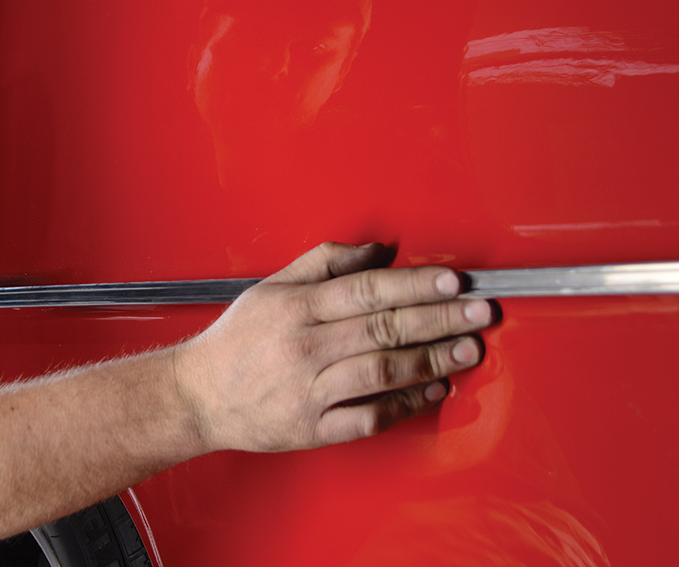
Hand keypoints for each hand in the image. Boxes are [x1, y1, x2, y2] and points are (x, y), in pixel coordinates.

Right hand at [173, 242, 492, 452]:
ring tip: (467, 350)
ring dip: (431, 360)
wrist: (197, 396)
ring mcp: (309, 390)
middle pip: (384, 328)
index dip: (417, 285)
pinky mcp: (312, 428)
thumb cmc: (236, 341)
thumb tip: (376, 250)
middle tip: (481, 312)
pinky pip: (368, 417)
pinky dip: (404, 404)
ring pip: (382, 372)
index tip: (454, 281)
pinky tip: (432, 391)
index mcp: (297, 308)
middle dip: (440, 319)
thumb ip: (324, 262)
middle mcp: (305, 347)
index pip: (369, 290)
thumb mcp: (271, 286)